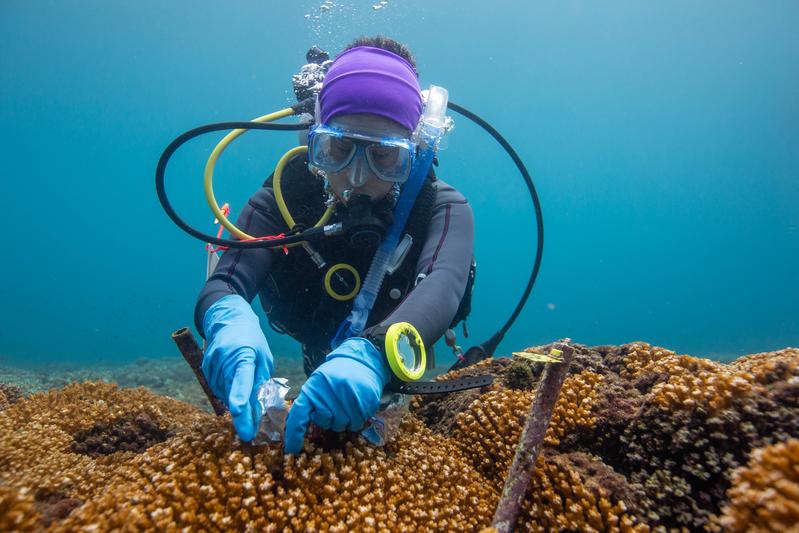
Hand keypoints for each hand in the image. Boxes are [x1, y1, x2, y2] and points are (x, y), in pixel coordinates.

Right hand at [202, 294, 273, 440]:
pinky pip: (216, 388)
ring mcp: (212, 362)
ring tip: (243, 386)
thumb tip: (259, 411)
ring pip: (223, 393)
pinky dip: (226, 391)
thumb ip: (261, 383)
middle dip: (240, 415)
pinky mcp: (204, 366)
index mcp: (244, 355)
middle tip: (248, 432)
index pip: (242, 378)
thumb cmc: (252, 341)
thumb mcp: (264, 359)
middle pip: (231, 392)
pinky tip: (231, 380)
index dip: (240, 397)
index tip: (239, 412)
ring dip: (234, 399)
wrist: (229, 321)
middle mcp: (225, 358)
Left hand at [284, 337, 388, 453]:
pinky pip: (357, 423)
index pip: (298, 416)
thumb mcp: (318, 383)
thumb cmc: (335, 376)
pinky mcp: (364, 400)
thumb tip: (298, 430)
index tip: (291, 450)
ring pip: (343, 426)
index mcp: (312, 389)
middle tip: (335, 405)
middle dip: (330, 419)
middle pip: (326, 424)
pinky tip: (357, 404)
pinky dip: (357, 418)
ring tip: (347, 402)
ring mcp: (347, 397)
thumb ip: (310, 403)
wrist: (360, 360)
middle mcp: (328, 393)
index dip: (293, 435)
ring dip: (345, 419)